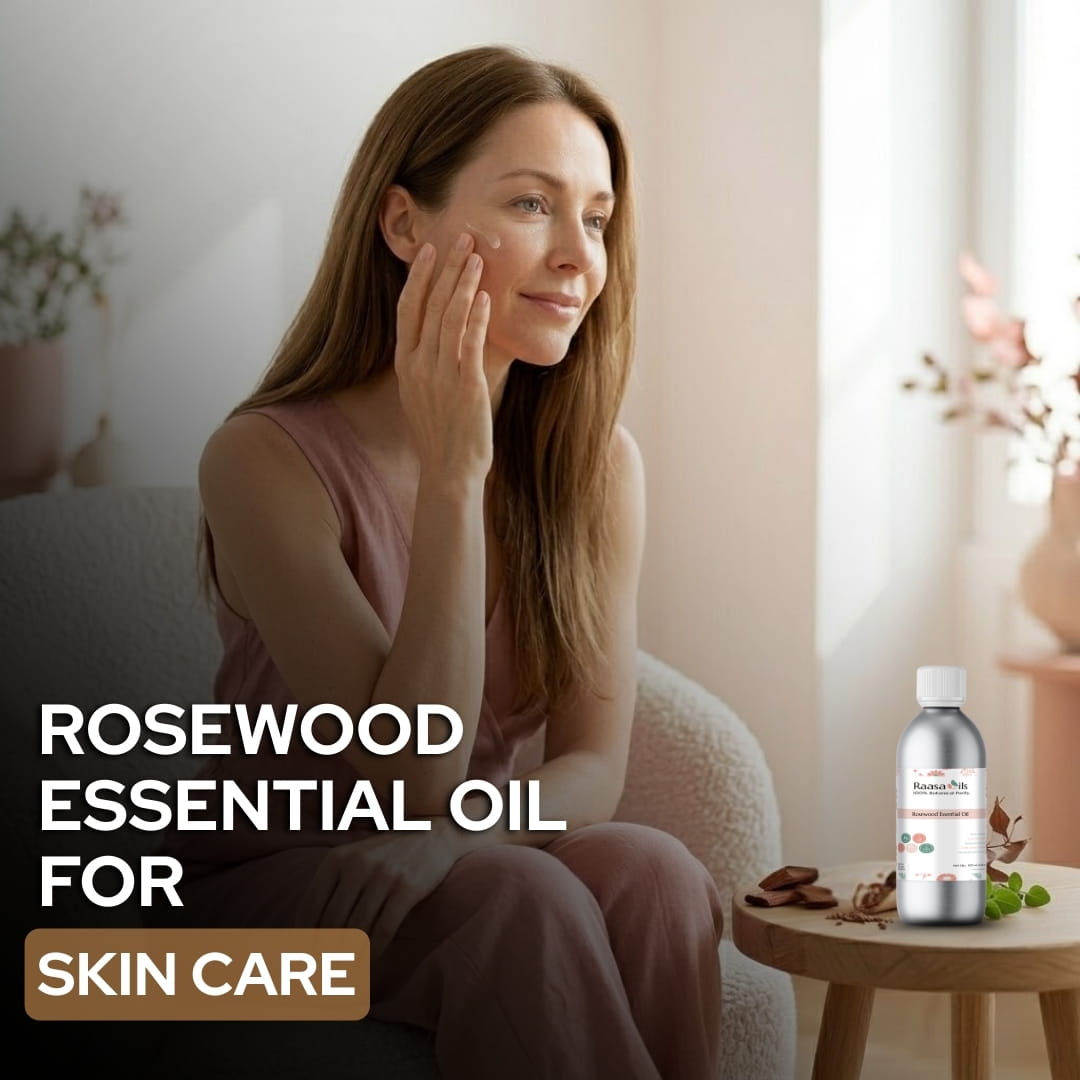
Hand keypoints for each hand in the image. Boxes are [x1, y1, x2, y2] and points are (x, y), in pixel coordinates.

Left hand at [298, 818, 474, 958]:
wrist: (434, 835)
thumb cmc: (387, 854)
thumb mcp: (355, 859)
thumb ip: (332, 887)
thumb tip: (306, 931)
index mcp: (337, 858)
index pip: (310, 906)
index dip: (304, 937)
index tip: (302, 958)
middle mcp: (357, 865)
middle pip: (331, 922)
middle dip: (324, 952)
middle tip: (321, 973)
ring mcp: (383, 876)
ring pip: (356, 929)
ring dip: (348, 956)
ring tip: (343, 972)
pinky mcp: (407, 889)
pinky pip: (384, 929)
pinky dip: (374, 950)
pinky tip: (370, 960)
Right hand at [395, 233, 492, 484]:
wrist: (449, 471)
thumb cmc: (442, 435)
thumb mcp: (424, 394)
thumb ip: (428, 363)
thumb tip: (439, 338)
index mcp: (405, 364)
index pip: (407, 309)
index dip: (418, 276)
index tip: (430, 250)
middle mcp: (418, 365)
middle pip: (429, 304)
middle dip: (446, 267)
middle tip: (461, 237)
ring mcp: (439, 374)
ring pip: (449, 317)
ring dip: (463, 282)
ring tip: (476, 255)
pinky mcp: (464, 385)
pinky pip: (469, 342)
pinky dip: (476, 316)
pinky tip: (485, 295)